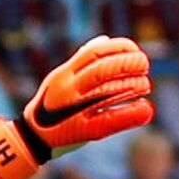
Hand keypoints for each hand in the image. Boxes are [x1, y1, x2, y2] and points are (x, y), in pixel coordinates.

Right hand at [25, 36, 154, 152]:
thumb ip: (81, 61)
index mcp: (62, 75)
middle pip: (102, 70)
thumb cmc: (53, 105)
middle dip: (127, 63)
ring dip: (132, 85)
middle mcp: (66, 90)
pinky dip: (130, 113)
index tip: (134, 49)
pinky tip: (146, 108)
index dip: (118, 48)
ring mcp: (73, 110)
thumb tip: (104, 40)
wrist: (32, 138)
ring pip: (107, 91)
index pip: (93, 53)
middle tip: (144, 64)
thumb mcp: (61, 79)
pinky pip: (110, 120)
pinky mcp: (83, 131)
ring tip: (146, 84)